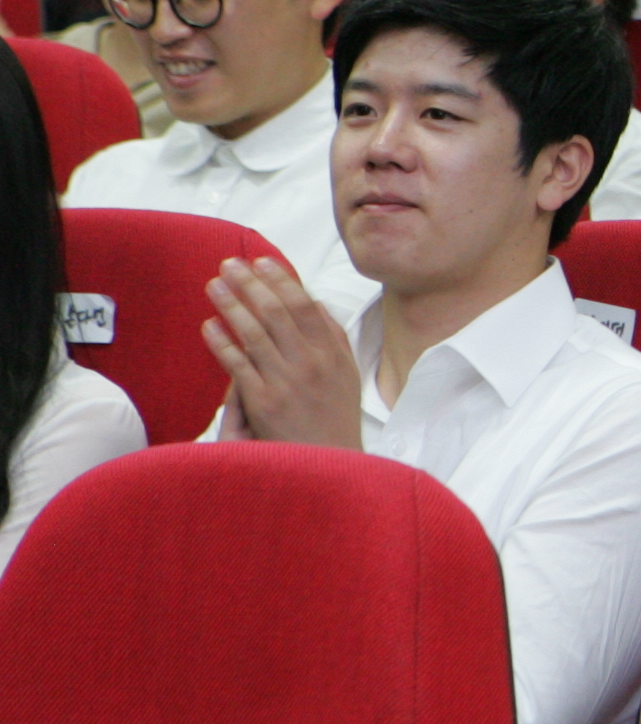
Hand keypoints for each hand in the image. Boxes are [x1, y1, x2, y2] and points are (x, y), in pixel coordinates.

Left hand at [201, 257, 361, 448]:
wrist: (330, 463)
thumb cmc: (336, 418)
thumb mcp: (348, 374)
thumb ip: (334, 338)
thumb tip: (317, 304)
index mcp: (332, 353)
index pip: (305, 305)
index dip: (282, 280)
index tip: (263, 261)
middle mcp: (310, 363)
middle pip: (276, 313)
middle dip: (251, 284)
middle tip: (229, 264)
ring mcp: (286, 382)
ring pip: (255, 334)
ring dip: (232, 305)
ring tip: (213, 285)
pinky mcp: (263, 403)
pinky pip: (238, 366)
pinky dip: (222, 343)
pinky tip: (208, 326)